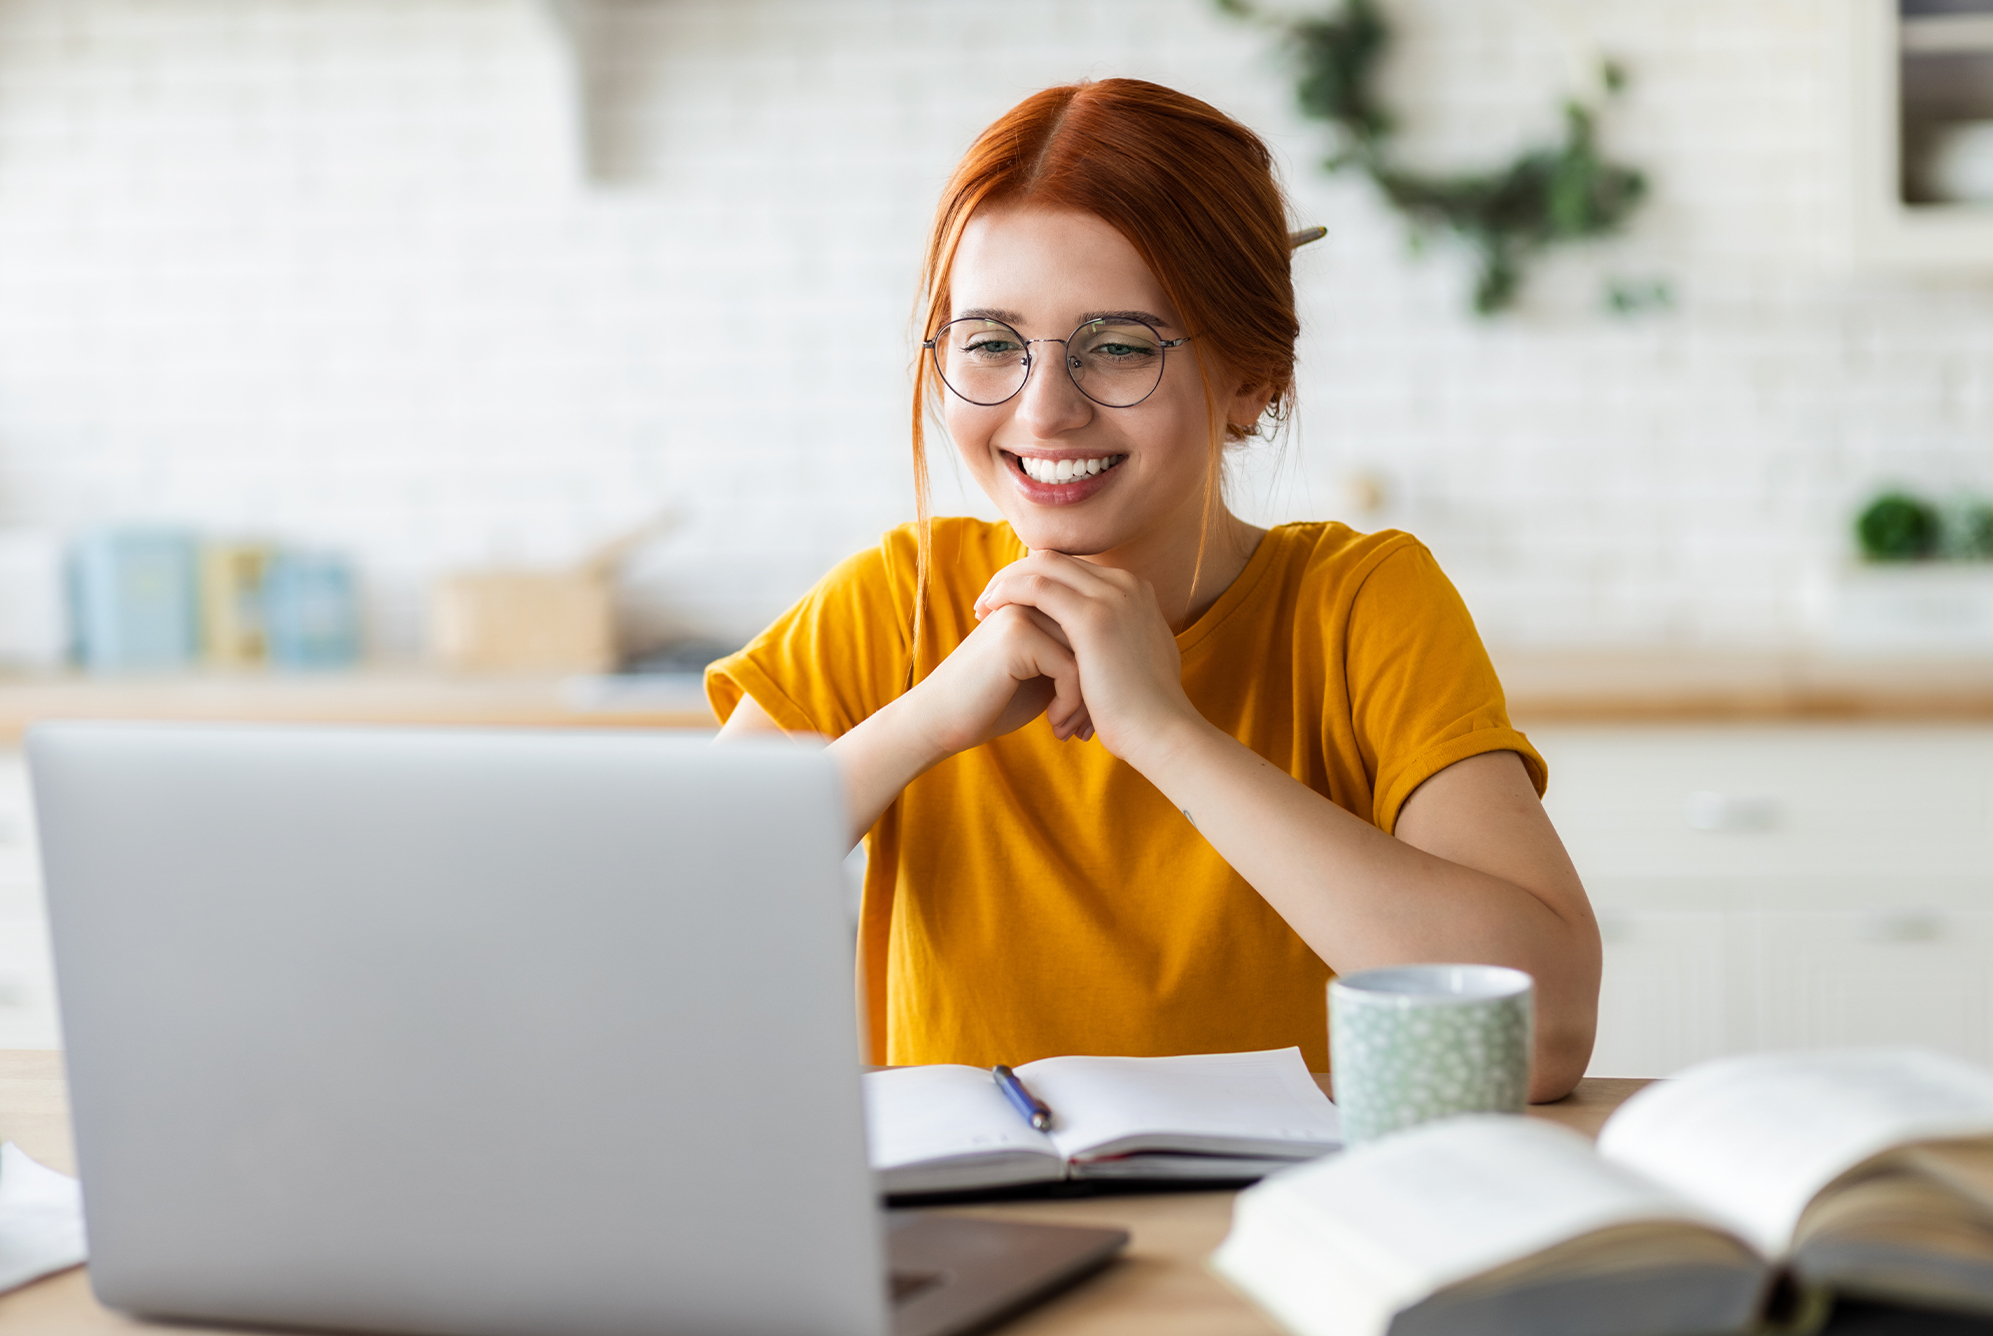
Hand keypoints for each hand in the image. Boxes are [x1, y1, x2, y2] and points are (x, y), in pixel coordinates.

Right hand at [899, 601, 1093, 758]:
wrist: (941, 722)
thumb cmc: (995, 701)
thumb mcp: (1043, 673)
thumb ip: (1073, 652)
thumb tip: (1123, 657)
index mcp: (1038, 600)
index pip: (1094, 626)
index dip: (1099, 670)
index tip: (1092, 712)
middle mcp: (1031, 598)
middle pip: (1095, 638)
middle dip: (1098, 687)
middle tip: (1088, 727)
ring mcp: (1022, 613)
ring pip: (1089, 654)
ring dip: (1087, 700)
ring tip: (1074, 730)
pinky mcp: (1016, 636)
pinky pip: (1071, 669)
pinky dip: (1072, 704)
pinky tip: (1056, 727)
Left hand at [972, 552, 1201, 765]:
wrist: (1162, 734)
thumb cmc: (1143, 712)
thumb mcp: (1135, 663)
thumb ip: (1120, 641)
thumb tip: (1105, 648)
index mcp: (1135, 593)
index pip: (1073, 569)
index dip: (1037, 580)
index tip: (1010, 601)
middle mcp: (1127, 585)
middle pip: (1057, 560)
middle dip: (1017, 575)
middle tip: (987, 599)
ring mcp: (1112, 596)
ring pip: (1043, 565)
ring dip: (1007, 581)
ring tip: (982, 606)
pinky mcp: (1093, 617)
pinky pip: (1036, 586)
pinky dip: (1008, 592)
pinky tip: (988, 609)